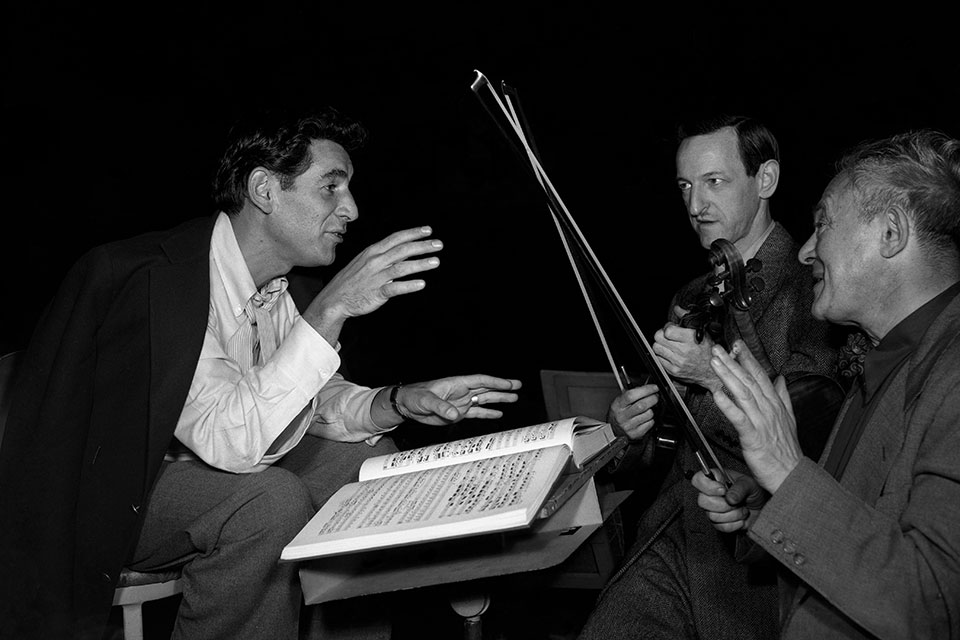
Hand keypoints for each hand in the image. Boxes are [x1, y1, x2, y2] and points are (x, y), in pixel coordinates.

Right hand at [302, 226, 442, 343]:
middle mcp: (375, 261)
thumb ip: (382, 256)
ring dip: (420, 264)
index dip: (413, 233)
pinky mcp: (376, 292)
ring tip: (436, 261)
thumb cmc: (351, 281)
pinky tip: (422, 284)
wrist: (333, 300)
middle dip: (422, 246)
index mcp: (373, 252)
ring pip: (401, 267)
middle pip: (402, 250)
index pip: (396, 238)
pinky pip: (394, 288)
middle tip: (439, 244)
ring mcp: (376, 277)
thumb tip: (402, 251)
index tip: (428, 230)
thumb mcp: (364, 262)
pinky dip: (409, 285)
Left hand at [395, 374, 522, 424]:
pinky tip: (498, 414)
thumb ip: (440, 407)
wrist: (405, 405)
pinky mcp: (457, 413)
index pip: (480, 381)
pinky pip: (476, 412)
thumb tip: (455, 413)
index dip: (495, 382)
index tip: (509, 383)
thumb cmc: (414, 397)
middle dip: (502, 388)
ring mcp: (460, 402)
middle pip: (486, 389)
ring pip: (483, 400)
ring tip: (514, 399)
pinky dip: (487, 413)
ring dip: (498, 399)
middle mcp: (461, 392)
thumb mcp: (426, 401)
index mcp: (456, 384)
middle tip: (518, 387)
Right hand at [607, 384, 658, 440]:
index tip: (654, 387)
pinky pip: (650, 423)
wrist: (614, 430)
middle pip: (642, 405)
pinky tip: (646, 418)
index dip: (645, 390)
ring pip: (648, 414)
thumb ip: (632, 394)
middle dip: (653, 398)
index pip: (631, 395)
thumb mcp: (620, 401)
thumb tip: (647, 388)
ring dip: (652, 409)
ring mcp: (629, 426)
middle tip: (655, 396)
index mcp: (617, 405)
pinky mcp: (636, 433)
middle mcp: (622, 416)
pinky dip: (651, 419)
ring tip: (648, 409)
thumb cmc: (619, 413)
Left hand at [653, 315, 720, 390]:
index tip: (671, 328)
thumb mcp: (701, 331)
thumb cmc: (708, 351)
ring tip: (669, 346)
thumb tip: (677, 309)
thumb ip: (687, 318)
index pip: (667, 330)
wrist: (712, 372)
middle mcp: (684, 350)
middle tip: (668, 336)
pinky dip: (661, 356)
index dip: (668, 327)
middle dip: (662, 335)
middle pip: (658, 338)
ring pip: (656, 348)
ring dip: (660, 345)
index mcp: (691, 338)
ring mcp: (678, 362)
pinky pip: (658, 360)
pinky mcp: (673, 371)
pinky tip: (670, 354)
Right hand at [692, 468, 768, 532]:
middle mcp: (711, 494)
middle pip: (702, 501)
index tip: (722, 490)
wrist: (763, 508)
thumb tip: (729, 498)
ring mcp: (713, 510)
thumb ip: (740, 488)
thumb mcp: (750, 484)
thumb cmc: (756, 492)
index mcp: (716, 480)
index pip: (697, 480)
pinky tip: (741, 518)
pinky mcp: (719, 523)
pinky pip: (721, 527)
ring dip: (733, 514)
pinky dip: (734, 524)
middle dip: (723, 504)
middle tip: (736, 502)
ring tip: (742, 509)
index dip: (708, 486)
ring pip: (712, 516)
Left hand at [709, 341, 803, 492]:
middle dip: (732, 362)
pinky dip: (728, 405)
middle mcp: (769, 409)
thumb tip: (780, 379)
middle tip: (718, 348)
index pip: (760, 376)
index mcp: (775, 404)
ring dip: (727, 376)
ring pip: (742, 394)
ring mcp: (761, 422)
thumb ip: (783, 397)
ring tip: (715, 363)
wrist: (792, 475)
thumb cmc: (786, 450)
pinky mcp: (753, 436)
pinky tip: (717, 394)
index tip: (737, 345)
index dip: (748, 359)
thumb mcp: (789, 419)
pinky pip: (739, 418)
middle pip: (749, 380)